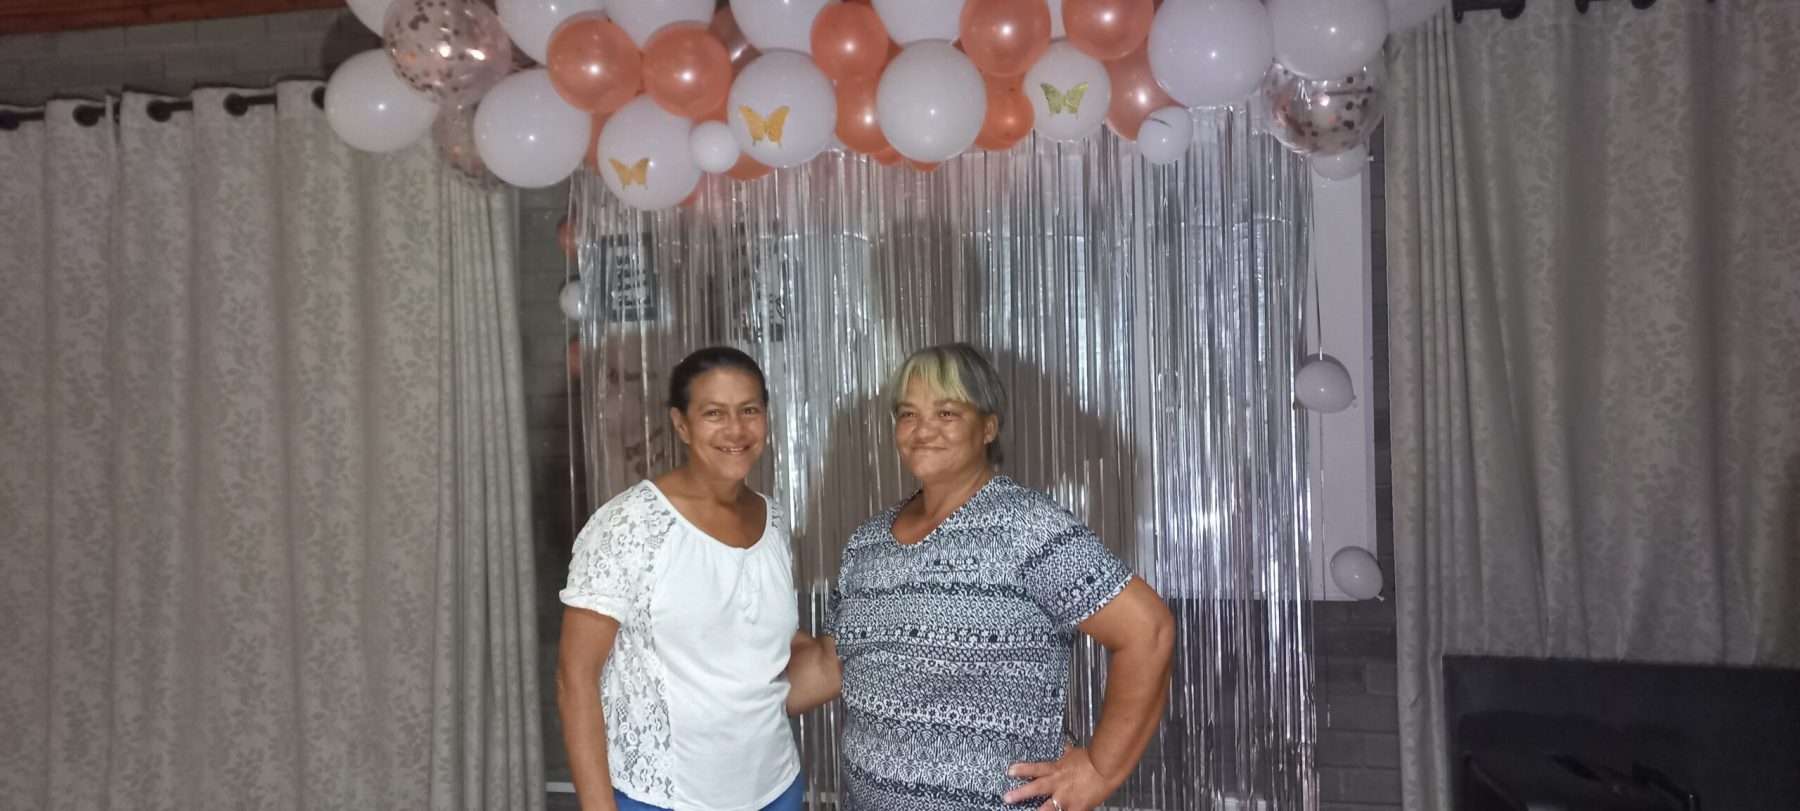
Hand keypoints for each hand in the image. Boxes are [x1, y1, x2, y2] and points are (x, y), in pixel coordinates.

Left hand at [1004, 746, 1118, 810]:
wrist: (1105, 768)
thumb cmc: (1091, 760)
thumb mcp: (1073, 754)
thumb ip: (1065, 752)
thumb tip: (1062, 743)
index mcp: (1057, 769)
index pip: (1036, 768)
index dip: (1022, 770)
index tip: (1010, 771)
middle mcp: (1058, 784)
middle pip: (1035, 789)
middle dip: (1020, 793)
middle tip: (1006, 797)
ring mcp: (1066, 798)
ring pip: (1046, 808)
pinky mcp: (1076, 808)